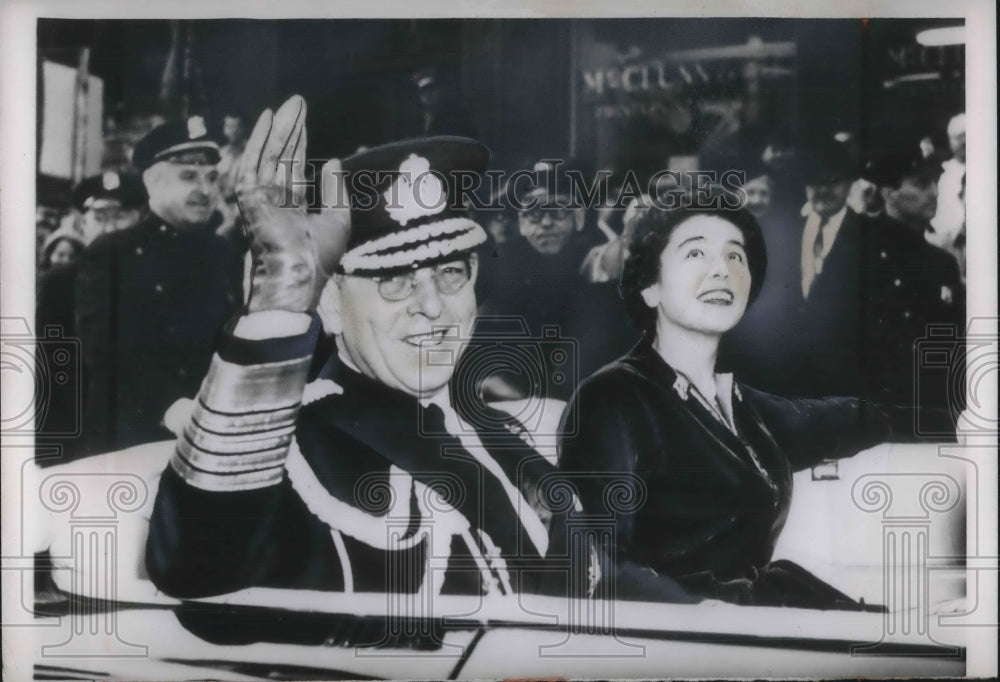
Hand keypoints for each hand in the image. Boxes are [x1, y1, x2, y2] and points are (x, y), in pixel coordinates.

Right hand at [236, 95, 349, 312]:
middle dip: (290, 129)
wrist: (298, 275)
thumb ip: (334, 189)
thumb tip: (332, 160)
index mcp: (291, 208)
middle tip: (299, 101)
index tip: (304, 120)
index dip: (299, 144)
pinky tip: (268, 119)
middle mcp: (272, 200)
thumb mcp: (337, 218)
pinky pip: (254, 161)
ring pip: (269, 154)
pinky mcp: (249, 196)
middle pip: (281, 156)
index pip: (293, 168)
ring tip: (291, 104)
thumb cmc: (318, 256)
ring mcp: (259, 198)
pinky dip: (260, 139)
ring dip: (279, 128)